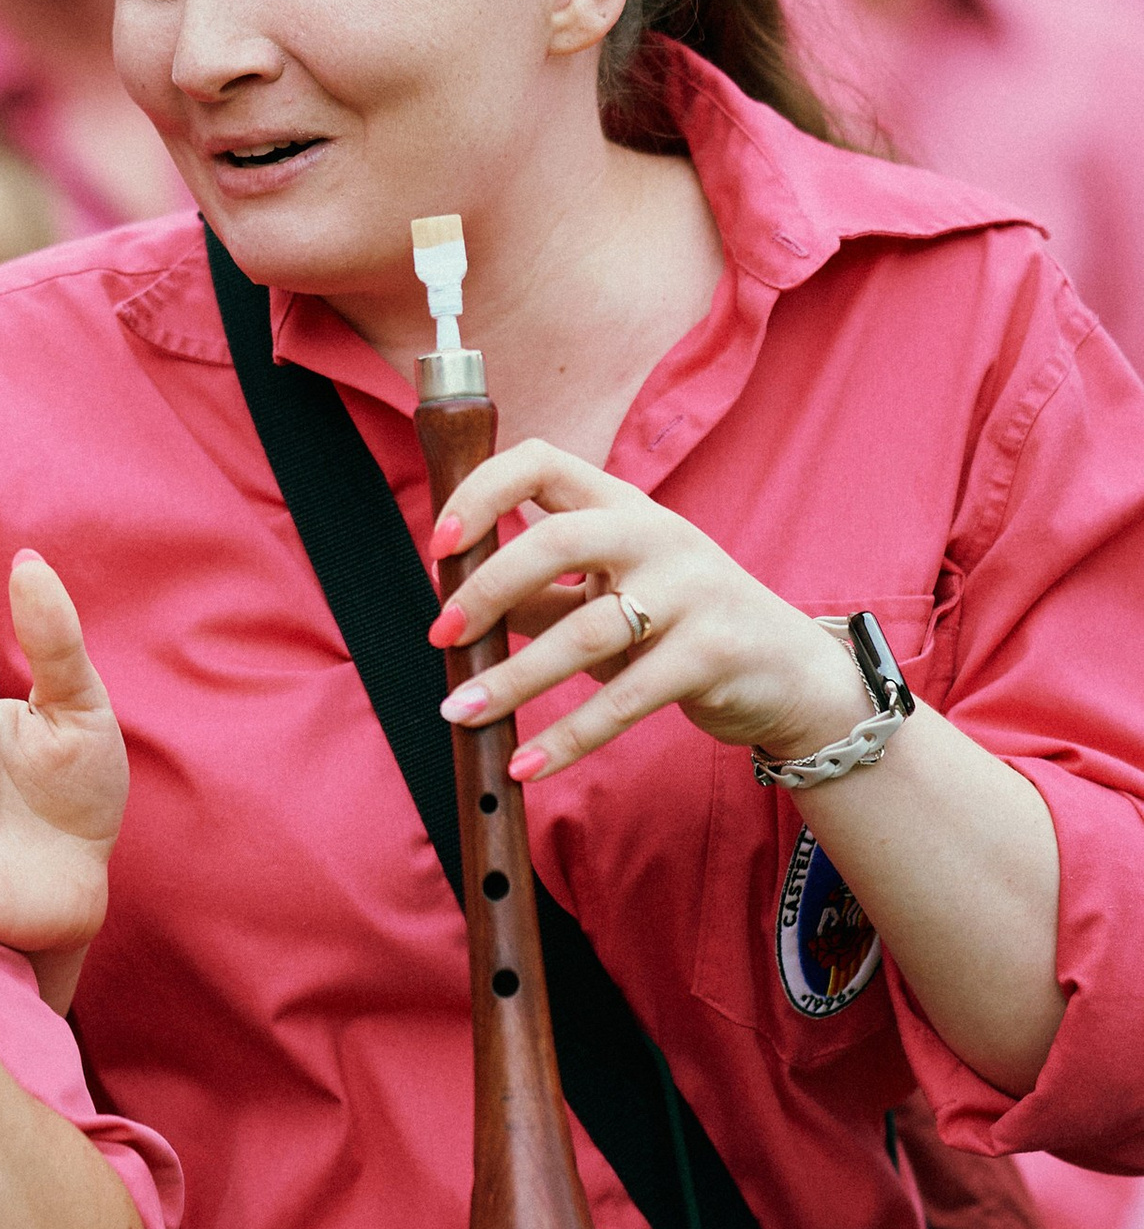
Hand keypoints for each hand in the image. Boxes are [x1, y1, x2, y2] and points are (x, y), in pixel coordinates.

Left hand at [427, 441, 868, 786]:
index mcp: (622, 506)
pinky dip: (570, 738)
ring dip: (513, 680)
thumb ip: (540, 593)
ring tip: (461, 713)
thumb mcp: (608, 596)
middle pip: (556, 540)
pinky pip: (626, 701)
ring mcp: (692, 590)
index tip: (439, 544)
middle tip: (441, 636)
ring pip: (585, 632)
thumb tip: (456, 604)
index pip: (541, 462)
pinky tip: (527, 766)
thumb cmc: (679, 626)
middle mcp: (657, 534)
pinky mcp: (713, 653)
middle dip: (486, 588)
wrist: (788, 671)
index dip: (481, 494)